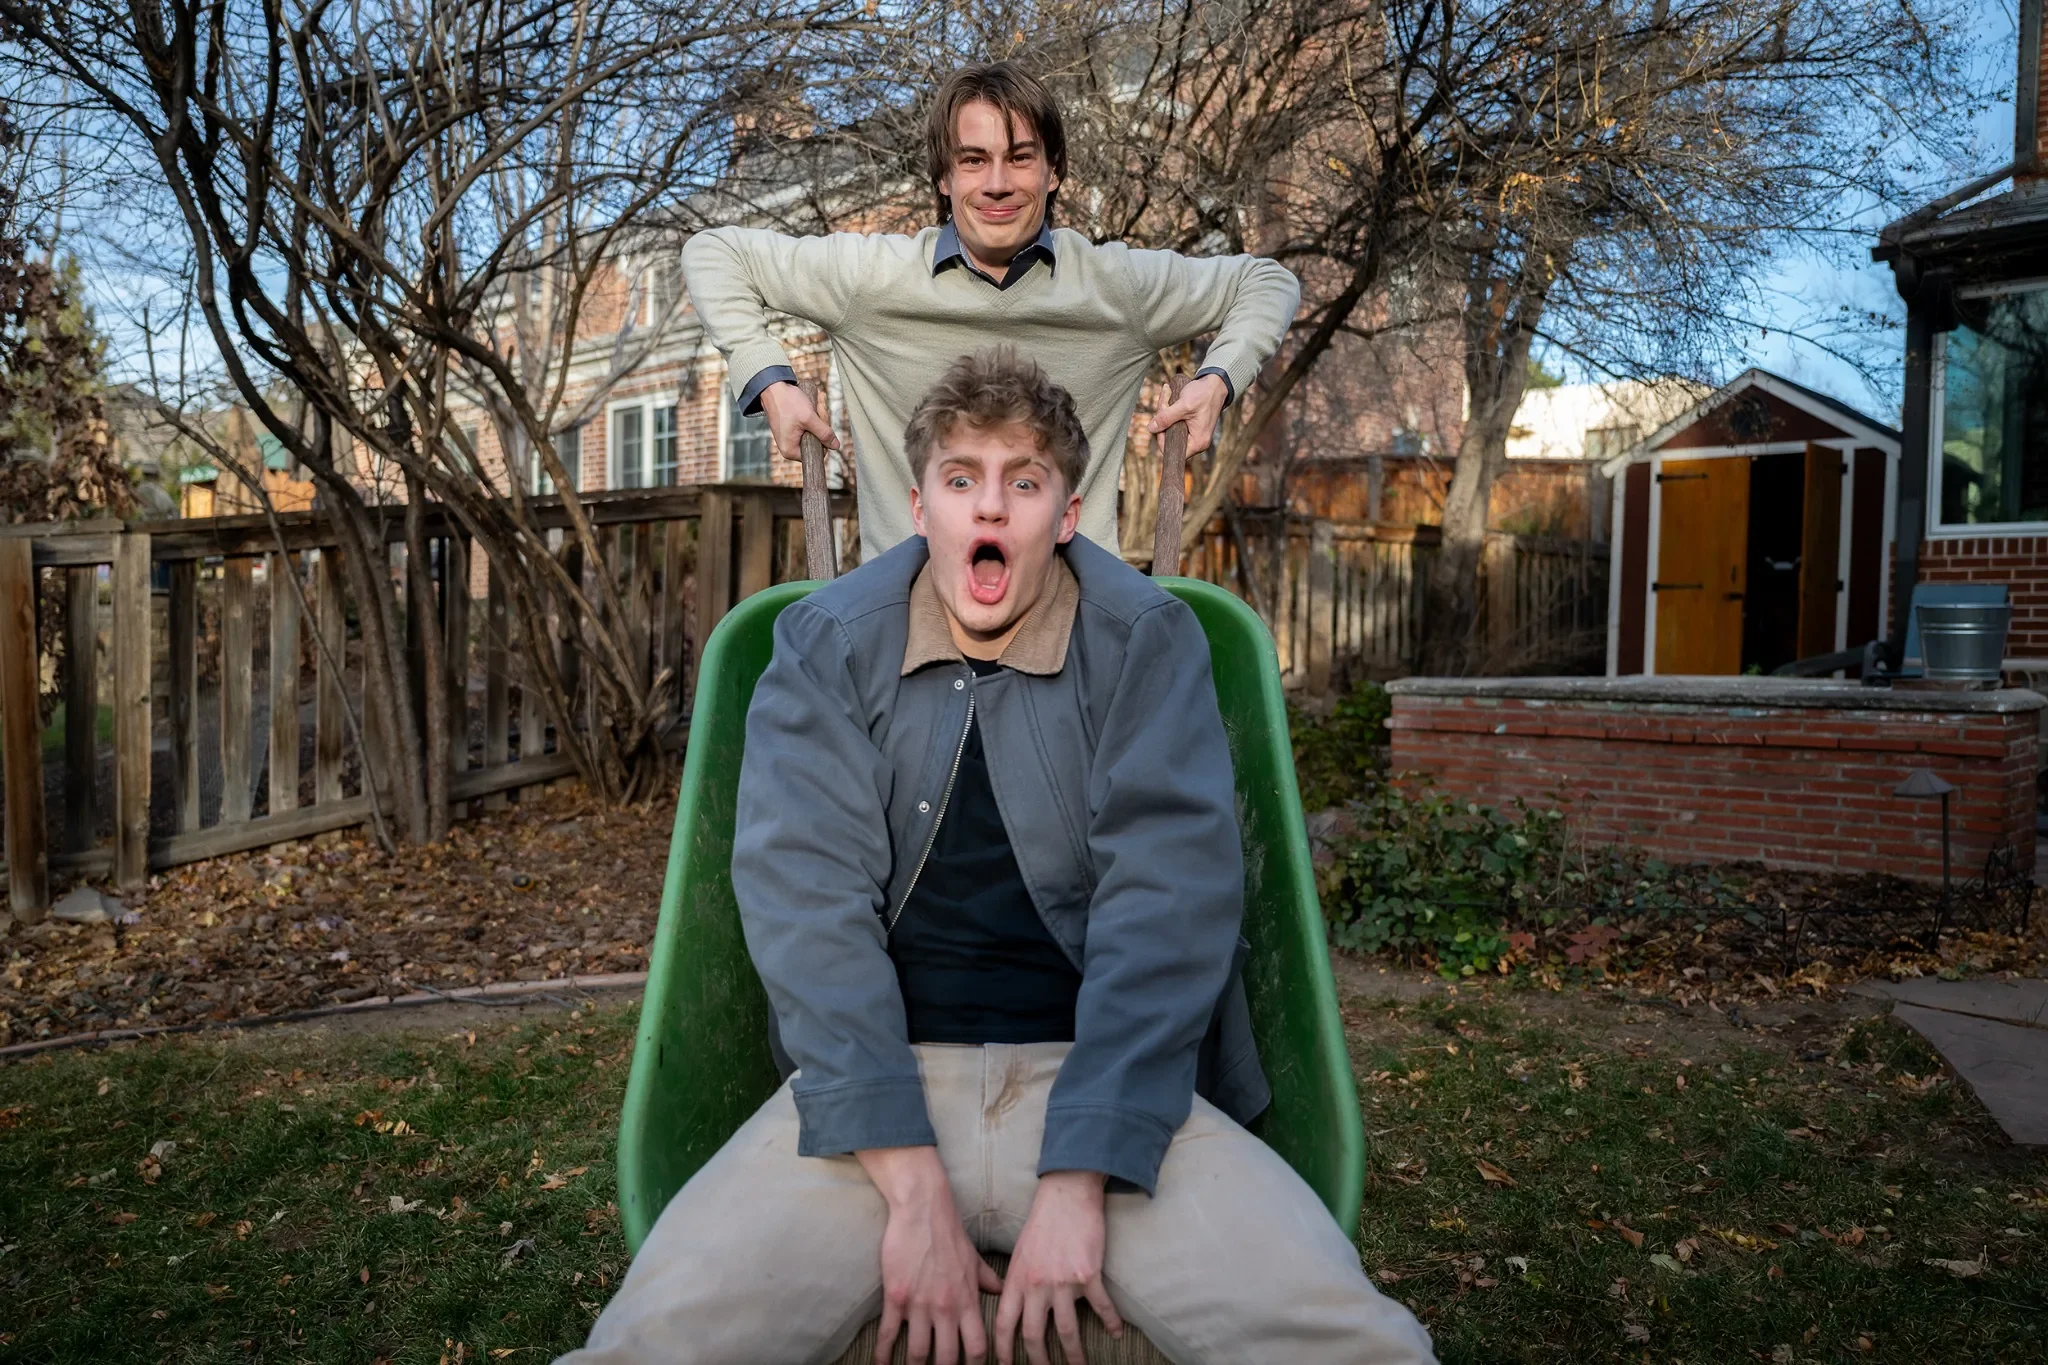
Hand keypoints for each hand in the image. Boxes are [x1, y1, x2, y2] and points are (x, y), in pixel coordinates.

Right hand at [760, 379, 840, 461]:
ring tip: (809, 407)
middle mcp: (789, 447)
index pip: (817, 453)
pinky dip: (810, 417)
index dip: (823, 439)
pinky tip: (806, 407)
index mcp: (791, 451)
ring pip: (813, 433)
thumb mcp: (809, 418)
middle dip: (819, 426)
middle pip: (816, 442)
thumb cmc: (787, 403)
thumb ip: (824, 433)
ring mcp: (789, 438)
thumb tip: (836, 446)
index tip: (819, 423)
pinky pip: (806, 427)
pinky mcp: (790, 429)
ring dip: (816, 419)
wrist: (773, 388)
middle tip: (814, 412)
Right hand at [858, 1146, 1003, 1364]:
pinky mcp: (896, 1297)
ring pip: (917, 1352)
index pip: (977, 1347)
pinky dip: (882, 1353)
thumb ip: (987, 1278)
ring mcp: (920, 1304)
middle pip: (947, 1358)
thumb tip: (1000, 1290)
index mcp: (968, 1300)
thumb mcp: (974, 1258)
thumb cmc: (949, 1232)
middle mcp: (946, 1308)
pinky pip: (888, 1334)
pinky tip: (880, 1364)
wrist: (923, 1209)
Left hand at [994, 1171, 1123, 1364]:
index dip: (1003, 1349)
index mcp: (1017, 1279)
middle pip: (1034, 1335)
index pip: (1004, 1323)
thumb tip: (1006, 1300)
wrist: (1067, 1195)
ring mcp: (1064, 1281)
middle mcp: (1037, 1284)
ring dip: (1074, 1354)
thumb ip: (1014, 1280)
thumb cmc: (1042, 1221)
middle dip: (1039, 1361)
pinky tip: (1116, 1333)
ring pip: (1067, 1330)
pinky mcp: (1089, 1274)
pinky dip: (1110, 1322)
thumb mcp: (1019, 1252)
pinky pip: (1101, 1307)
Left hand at [1146, 372, 1228, 456]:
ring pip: (1169, 429)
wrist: (1215, 384)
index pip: (1172, 451)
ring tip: (1168, 395)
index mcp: (1197, 443)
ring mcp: (1193, 434)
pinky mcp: (1190, 426)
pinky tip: (1170, 398)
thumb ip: (1166, 418)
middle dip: (1162, 420)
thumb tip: (1151, 429)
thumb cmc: (1204, 394)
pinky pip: (1174, 423)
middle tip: (1165, 402)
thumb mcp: (1184, 406)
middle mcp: (1196, 442)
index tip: (1160, 421)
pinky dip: (1169, 411)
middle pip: (1169, 439)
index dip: (1161, 438)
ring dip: (1165, 412)